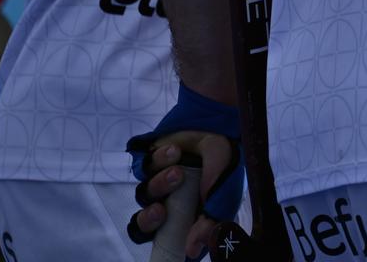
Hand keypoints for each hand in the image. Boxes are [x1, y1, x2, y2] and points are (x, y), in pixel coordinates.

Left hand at [125, 85, 244, 257]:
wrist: (216, 117)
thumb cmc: (225, 155)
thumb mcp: (224, 188)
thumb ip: (211, 219)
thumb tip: (191, 251)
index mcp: (191, 215)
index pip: (174, 242)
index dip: (170, 246)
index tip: (176, 245)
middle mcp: (171, 203)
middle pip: (145, 227)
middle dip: (149, 221)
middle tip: (161, 211)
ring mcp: (158, 183)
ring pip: (143, 197)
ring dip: (159, 185)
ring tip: (178, 171)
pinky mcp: (148, 162)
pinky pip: (141, 170)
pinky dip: (157, 162)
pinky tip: (174, 152)